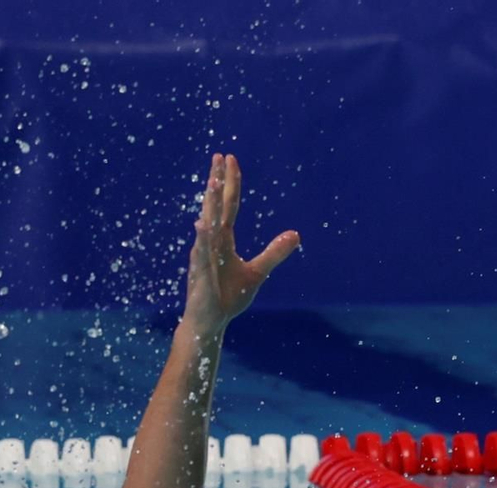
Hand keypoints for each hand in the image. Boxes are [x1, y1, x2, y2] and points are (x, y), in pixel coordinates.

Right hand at [182, 153, 298, 331]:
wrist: (211, 321)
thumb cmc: (228, 295)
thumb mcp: (258, 272)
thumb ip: (275, 252)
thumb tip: (296, 234)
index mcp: (223, 240)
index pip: (228, 206)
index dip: (230, 183)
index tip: (230, 159)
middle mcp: (211, 243)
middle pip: (215, 207)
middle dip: (217, 182)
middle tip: (219, 156)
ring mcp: (204, 257)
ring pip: (207, 225)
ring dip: (209, 204)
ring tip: (212, 182)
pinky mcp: (201, 275)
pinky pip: (202, 254)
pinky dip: (202, 240)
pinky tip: (202, 225)